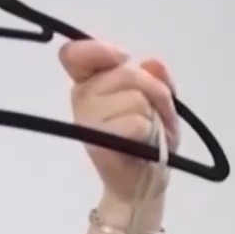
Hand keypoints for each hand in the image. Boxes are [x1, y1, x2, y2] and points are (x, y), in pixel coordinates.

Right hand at [59, 39, 179, 202]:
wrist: (145, 183)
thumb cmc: (149, 141)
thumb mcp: (160, 105)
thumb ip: (159, 81)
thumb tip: (154, 63)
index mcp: (91, 83)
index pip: (75, 55)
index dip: (98, 50)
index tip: (122, 57)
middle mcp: (82, 97)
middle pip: (126, 74)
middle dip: (155, 91)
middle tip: (157, 114)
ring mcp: (86, 121)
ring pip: (135, 99)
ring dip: (156, 115)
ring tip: (151, 133)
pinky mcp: (97, 142)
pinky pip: (136, 123)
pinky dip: (150, 133)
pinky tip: (144, 145)